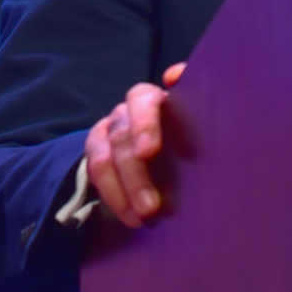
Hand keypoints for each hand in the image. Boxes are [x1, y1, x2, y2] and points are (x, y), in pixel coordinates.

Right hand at [85, 62, 186, 226]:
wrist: (167, 149)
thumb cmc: (188, 132)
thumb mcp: (196, 116)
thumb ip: (196, 99)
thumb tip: (175, 75)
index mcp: (153, 99)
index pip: (141, 100)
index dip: (144, 124)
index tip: (150, 152)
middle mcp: (127, 112)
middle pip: (122, 137)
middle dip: (136, 174)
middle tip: (152, 206)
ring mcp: (108, 131)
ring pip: (104, 158)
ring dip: (123, 190)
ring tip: (143, 216)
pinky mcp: (96, 152)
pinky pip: (94, 173)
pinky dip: (112, 196)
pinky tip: (130, 216)